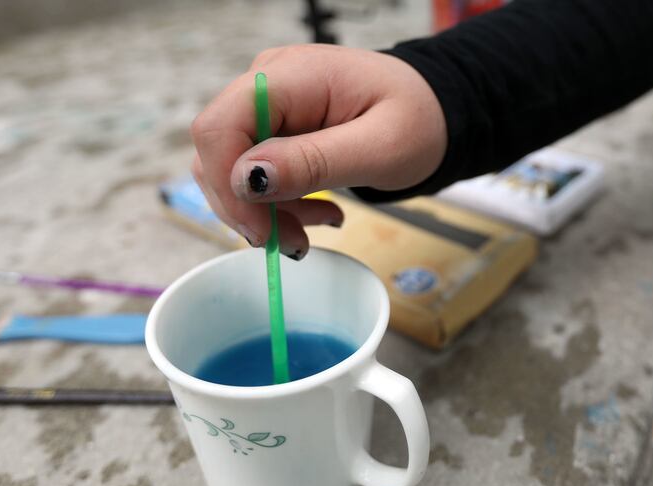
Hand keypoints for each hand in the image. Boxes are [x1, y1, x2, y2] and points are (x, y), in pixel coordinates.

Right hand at [191, 44, 446, 259]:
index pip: (220, 126)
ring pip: (233, 172)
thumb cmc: (419, 120)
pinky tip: (319, 214)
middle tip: (294, 242)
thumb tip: (248, 178)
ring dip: (266, 213)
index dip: (227, 184)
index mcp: (291, 76)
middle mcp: (267, 85)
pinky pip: (255, 176)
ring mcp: (268, 107)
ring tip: (315, 228)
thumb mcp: (379, 148)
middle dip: (248, 209)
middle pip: (218, 153)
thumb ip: (314, 162)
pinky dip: (279, 206)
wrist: (434, 113)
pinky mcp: (274, 130)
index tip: (262, 231)